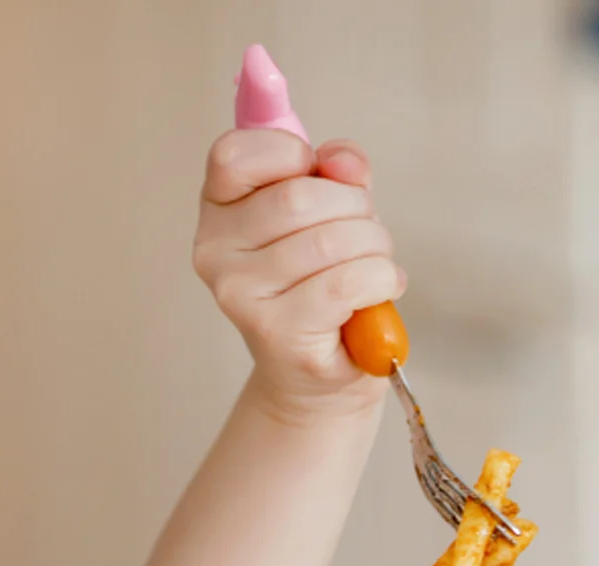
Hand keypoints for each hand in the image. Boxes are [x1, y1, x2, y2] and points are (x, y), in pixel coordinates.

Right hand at [191, 129, 403, 415]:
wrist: (320, 378)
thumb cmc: (323, 289)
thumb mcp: (329, 215)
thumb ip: (336, 174)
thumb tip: (344, 161)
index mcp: (217, 211)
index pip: (234, 154)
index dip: (292, 154)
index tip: (321, 178)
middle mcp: (215, 253)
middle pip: (298, 197)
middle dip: (354, 208)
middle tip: (368, 234)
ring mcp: (242, 296)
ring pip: (329, 241)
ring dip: (374, 247)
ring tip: (376, 265)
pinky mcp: (278, 331)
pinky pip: (346, 283)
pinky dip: (380, 279)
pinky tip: (382, 288)